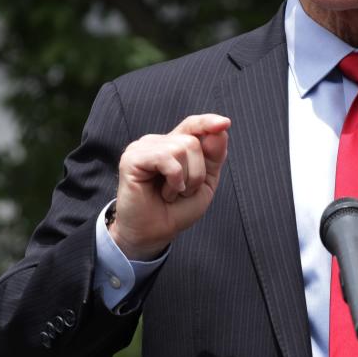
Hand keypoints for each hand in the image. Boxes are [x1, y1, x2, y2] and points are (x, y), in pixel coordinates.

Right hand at [110, 114, 229, 259]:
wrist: (155, 234)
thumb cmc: (177, 209)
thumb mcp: (206, 182)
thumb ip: (214, 156)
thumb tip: (221, 130)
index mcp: (175, 145)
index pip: (193, 125)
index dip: (208, 122)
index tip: (225, 123)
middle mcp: (158, 142)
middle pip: (193, 141)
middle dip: (198, 172)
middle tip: (183, 191)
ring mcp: (143, 148)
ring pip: (182, 148)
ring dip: (186, 179)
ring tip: (172, 193)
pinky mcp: (132, 158)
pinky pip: (166, 157)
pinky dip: (174, 179)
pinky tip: (166, 192)